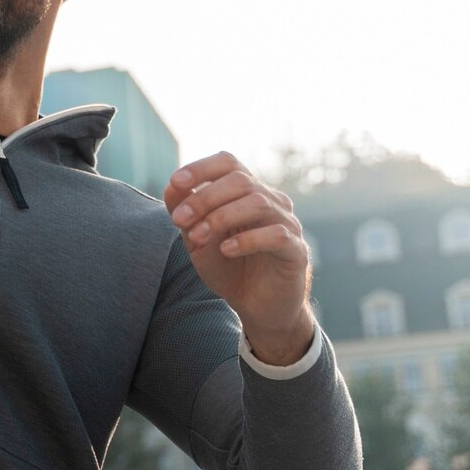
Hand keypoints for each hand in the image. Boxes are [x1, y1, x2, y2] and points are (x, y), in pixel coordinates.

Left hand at [164, 152, 315, 364]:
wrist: (256, 307)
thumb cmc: (228, 267)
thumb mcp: (197, 240)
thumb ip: (186, 213)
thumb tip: (172, 186)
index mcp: (245, 193)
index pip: (228, 163)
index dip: (201, 167)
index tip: (176, 182)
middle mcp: (270, 201)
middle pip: (240, 180)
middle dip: (204, 198)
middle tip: (179, 220)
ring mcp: (287, 223)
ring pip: (258, 202)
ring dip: (221, 218)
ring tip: (198, 238)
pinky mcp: (297, 250)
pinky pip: (276, 234)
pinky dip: (247, 240)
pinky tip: (227, 251)